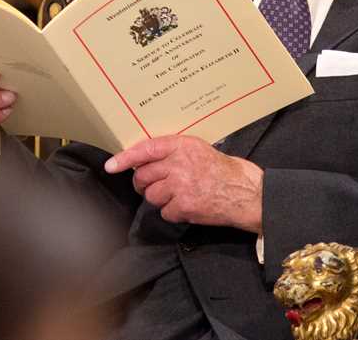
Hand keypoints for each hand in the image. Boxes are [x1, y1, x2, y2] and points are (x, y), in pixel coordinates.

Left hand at [105, 136, 263, 232]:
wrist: (246, 192)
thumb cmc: (224, 171)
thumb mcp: (199, 150)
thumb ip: (174, 152)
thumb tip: (147, 160)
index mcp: (182, 145)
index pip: (145, 149)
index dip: (125, 158)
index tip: (112, 166)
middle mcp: (179, 163)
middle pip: (144, 176)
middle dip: (144, 184)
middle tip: (153, 186)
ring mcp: (180, 185)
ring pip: (151, 195)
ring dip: (160, 199)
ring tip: (178, 196)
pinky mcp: (184, 205)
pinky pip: (165, 212)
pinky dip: (173, 213)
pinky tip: (187, 207)